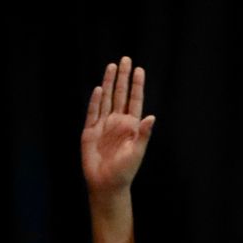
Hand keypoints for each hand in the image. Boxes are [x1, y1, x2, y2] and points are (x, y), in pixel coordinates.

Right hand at [81, 58, 156, 196]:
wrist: (106, 184)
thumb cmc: (124, 171)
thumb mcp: (136, 153)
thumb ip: (143, 135)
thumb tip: (152, 117)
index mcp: (131, 127)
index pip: (135, 101)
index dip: (136, 85)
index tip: (139, 69)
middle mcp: (118, 122)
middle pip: (120, 95)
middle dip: (123, 77)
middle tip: (125, 59)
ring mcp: (103, 125)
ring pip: (107, 99)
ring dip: (109, 83)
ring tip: (112, 66)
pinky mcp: (90, 131)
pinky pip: (93, 112)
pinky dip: (95, 101)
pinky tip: (98, 89)